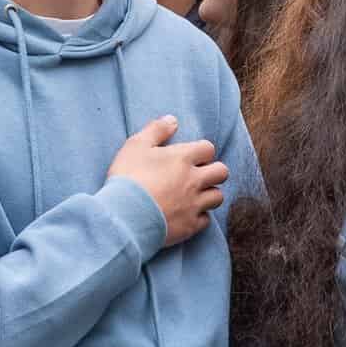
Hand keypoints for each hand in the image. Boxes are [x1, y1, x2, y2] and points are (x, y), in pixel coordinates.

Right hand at [107, 115, 228, 246]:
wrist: (124, 216)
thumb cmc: (128, 178)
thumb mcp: (136, 145)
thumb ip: (156, 130)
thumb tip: (172, 120)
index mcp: (183, 158)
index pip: (208, 149)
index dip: (202, 151)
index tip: (191, 157)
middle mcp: (194, 180)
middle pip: (222, 172)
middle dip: (214, 171)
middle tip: (199, 175)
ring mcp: (194, 204)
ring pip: (218, 197)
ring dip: (209, 194)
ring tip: (195, 195)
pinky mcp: (190, 226)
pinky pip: (206, 220)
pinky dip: (199, 217)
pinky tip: (187, 214)